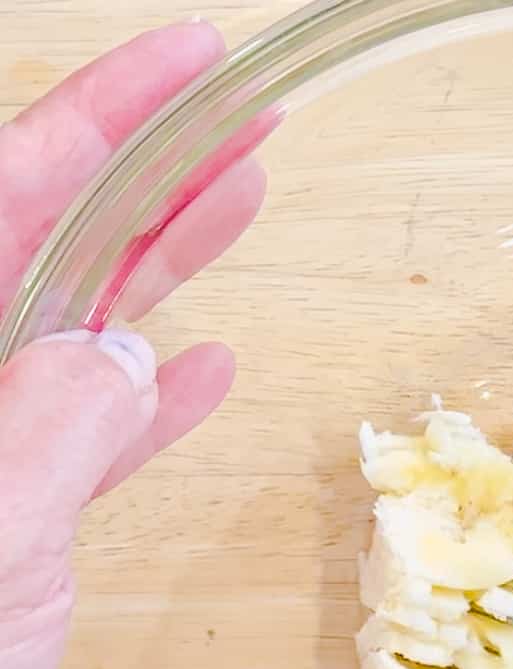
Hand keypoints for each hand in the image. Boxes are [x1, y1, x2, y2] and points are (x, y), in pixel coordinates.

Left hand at [0, 23, 266, 668]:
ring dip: (159, 272)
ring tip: (242, 207)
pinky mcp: (6, 516)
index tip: (192, 59)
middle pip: (40, 245)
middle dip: (145, 176)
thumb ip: (44, 431)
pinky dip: (144, 399)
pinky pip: (83, 433)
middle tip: (240, 123)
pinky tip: (204, 368)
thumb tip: (119, 352)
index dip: (96, 116)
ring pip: (72, 332)